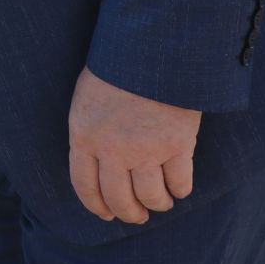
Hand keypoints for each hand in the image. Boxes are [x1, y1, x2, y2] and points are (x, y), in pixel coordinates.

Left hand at [67, 66, 199, 223]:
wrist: (150, 48)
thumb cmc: (116, 68)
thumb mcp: (87, 99)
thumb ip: (89, 132)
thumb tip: (96, 164)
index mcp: (84, 136)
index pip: (84, 185)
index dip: (96, 205)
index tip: (106, 214)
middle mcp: (112, 149)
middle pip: (118, 198)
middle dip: (128, 213)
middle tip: (136, 215)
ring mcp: (145, 149)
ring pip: (150, 197)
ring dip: (156, 204)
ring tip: (160, 202)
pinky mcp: (177, 145)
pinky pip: (179, 183)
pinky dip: (180, 190)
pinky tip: (179, 188)